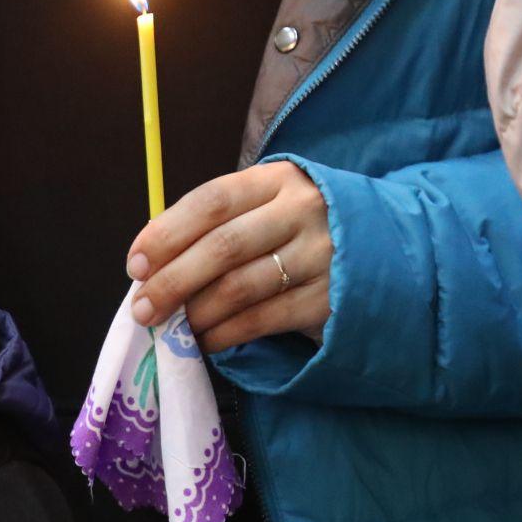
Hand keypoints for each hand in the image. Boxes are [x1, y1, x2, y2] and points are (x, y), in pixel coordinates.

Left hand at [125, 161, 332, 353]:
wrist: (386, 248)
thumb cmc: (301, 228)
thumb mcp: (267, 205)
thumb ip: (218, 224)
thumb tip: (151, 264)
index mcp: (276, 181)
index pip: (211, 201)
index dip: (166, 234)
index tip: (135, 265)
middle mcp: (301, 212)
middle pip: (222, 247)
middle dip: (172, 281)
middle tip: (142, 309)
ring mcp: (320, 254)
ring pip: (240, 287)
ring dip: (195, 313)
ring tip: (171, 328)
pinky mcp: (329, 297)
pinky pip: (262, 319)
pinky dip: (224, 334)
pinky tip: (205, 341)